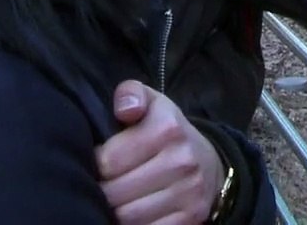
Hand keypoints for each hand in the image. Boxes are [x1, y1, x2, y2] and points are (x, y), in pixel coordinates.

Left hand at [96, 80, 224, 224]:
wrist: (209, 163)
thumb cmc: (168, 132)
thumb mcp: (152, 104)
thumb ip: (131, 94)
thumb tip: (124, 110)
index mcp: (168, 128)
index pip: (107, 161)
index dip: (97, 164)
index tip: (103, 161)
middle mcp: (182, 161)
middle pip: (114, 193)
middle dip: (104, 190)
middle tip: (106, 184)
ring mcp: (189, 193)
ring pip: (127, 217)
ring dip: (116, 211)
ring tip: (118, 199)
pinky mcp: (191, 219)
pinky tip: (135, 211)